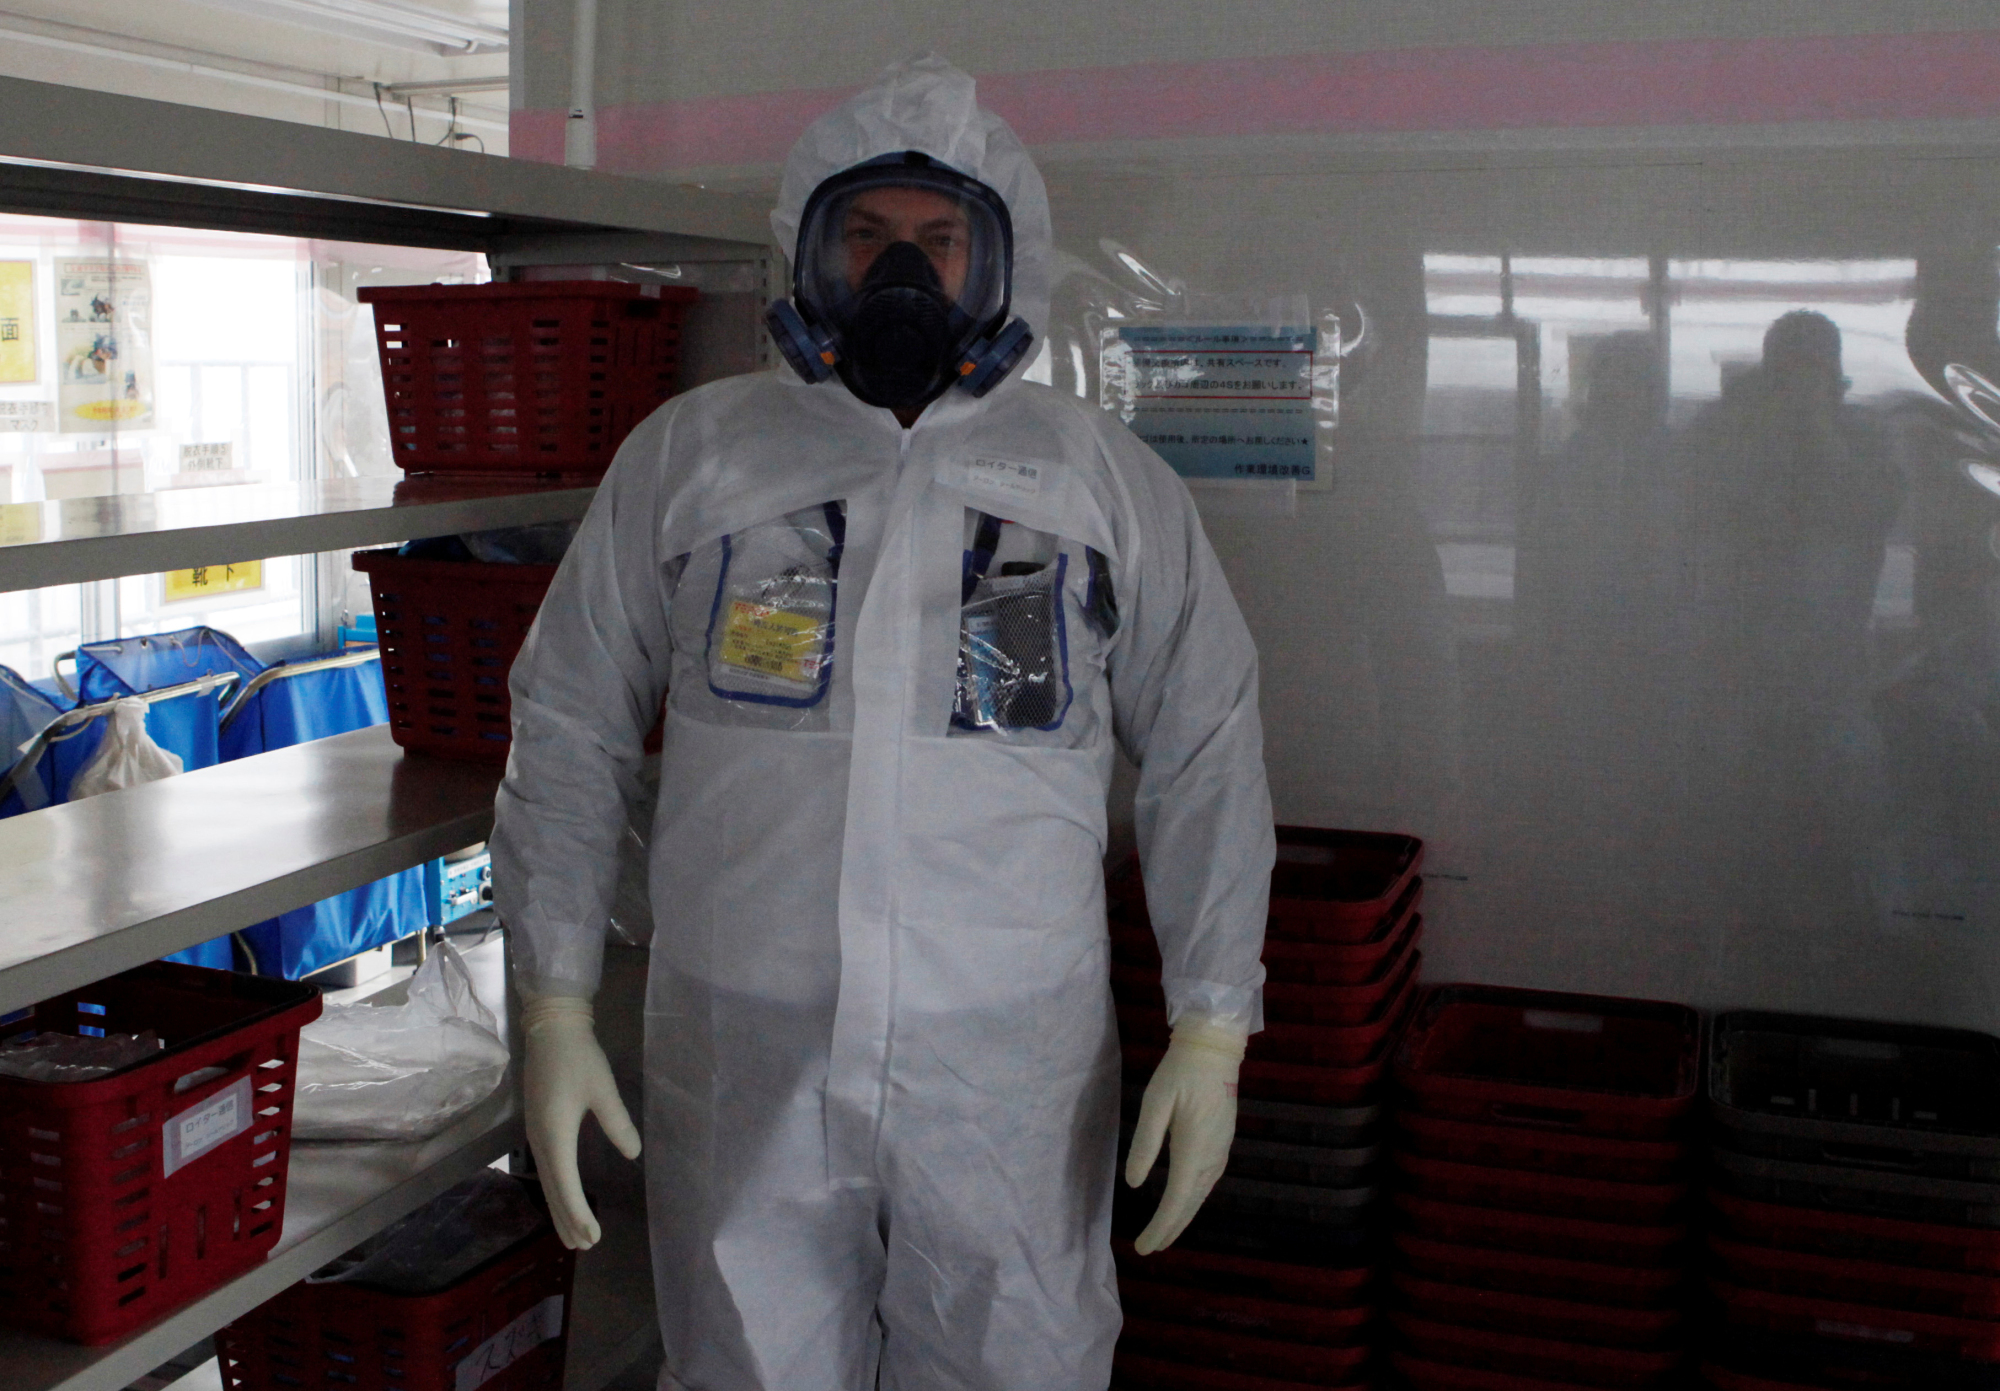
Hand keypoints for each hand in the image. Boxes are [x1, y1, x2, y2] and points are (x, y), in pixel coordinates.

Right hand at [520, 994, 641, 1249]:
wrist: (551, 1028)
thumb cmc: (579, 1057)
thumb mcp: (603, 1089)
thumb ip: (617, 1122)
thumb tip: (633, 1153)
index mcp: (555, 1133)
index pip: (565, 1183)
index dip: (578, 1212)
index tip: (592, 1237)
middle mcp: (540, 1139)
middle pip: (553, 1189)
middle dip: (567, 1219)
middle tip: (584, 1247)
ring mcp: (536, 1134)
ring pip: (548, 1180)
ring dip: (560, 1208)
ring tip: (573, 1235)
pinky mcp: (538, 1126)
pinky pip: (547, 1168)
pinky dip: (556, 1189)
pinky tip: (564, 1196)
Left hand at [1123, 1014, 1246, 1254]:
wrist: (1215, 1050)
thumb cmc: (1180, 1072)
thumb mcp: (1154, 1104)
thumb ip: (1145, 1144)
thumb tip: (1133, 1183)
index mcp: (1193, 1149)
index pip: (1175, 1200)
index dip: (1159, 1227)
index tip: (1142, 1247)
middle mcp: (1212, 1157)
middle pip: (1190, 1205)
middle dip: (1169, 1229)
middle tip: (1149, 1249)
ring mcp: (1221, 1152)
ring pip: (1200, 1196)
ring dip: (1182, 1217)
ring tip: (1163, 1234)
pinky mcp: (1223, 1144)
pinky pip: (1206, 1183)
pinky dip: (1192, 1201)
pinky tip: (1183, 1204)